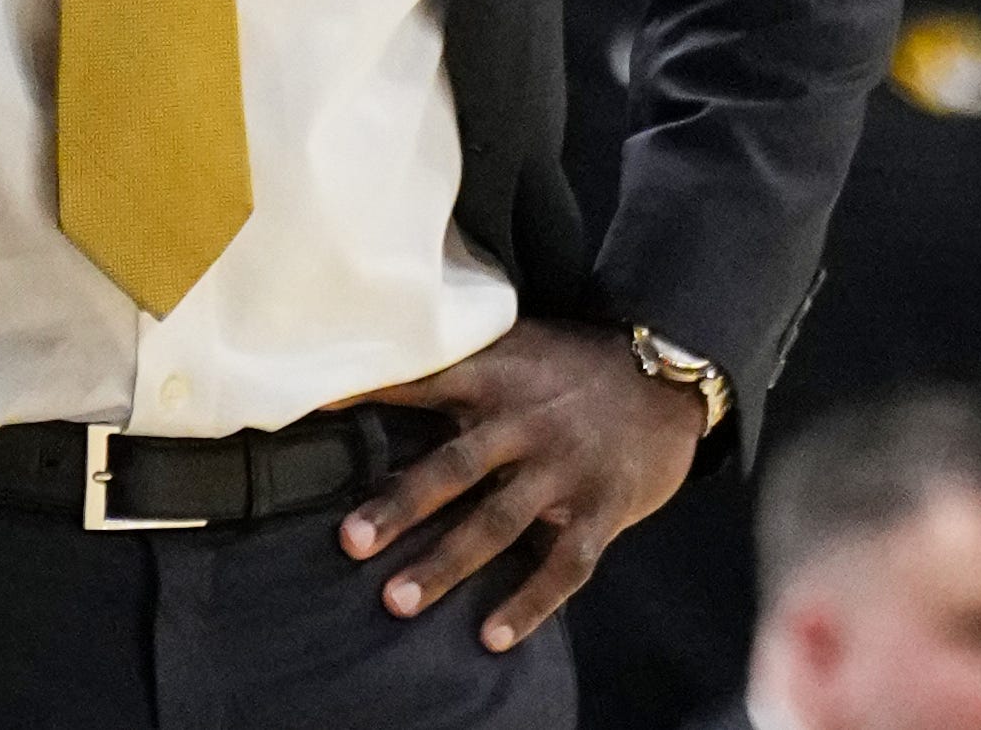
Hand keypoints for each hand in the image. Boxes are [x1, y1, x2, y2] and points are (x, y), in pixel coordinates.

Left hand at [340, 323, 709, 653]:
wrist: (667, 368)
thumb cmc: (574, 362)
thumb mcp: (518, 344)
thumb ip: (463, 362)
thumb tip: (381, 361)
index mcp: (498, 374)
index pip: (424, 380)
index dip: (370, 393)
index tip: (313, 411)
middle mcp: (527, 421)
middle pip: (454, 467)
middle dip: (401, 507)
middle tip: (350, 542)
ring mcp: (566, 468)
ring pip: (499, 524)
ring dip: (446, 565)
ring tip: (397, 601)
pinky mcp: (604, 507)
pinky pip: (565, 564)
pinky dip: (530, 604)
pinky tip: (493, 637)